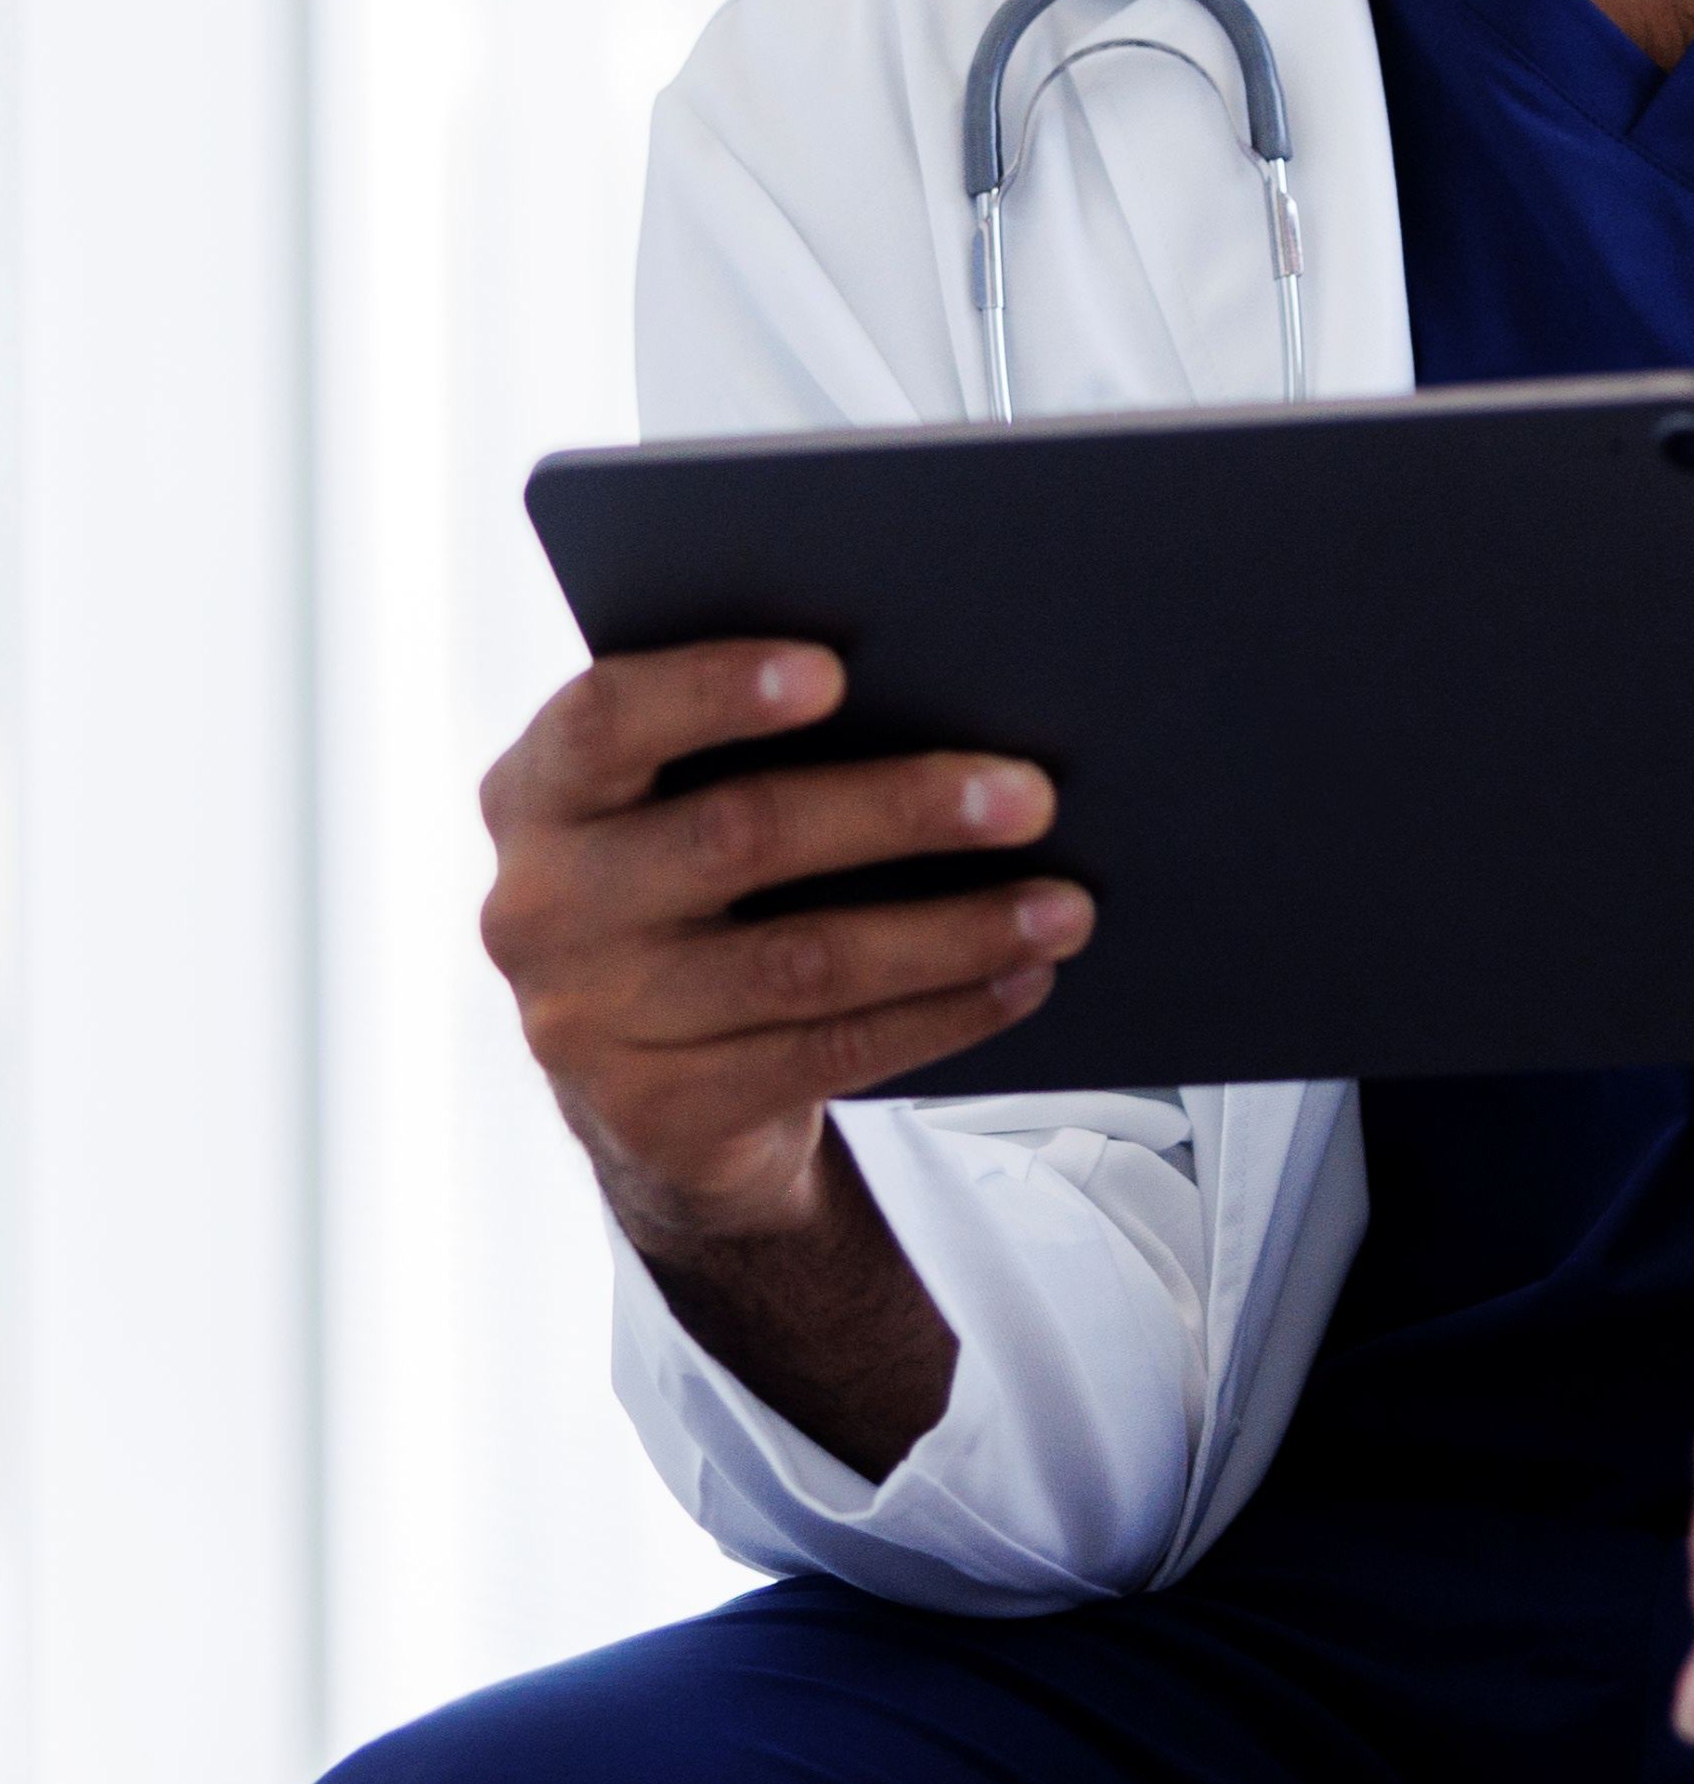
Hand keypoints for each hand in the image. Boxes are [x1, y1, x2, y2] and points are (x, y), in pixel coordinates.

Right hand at [479, 643, 1090, 1257]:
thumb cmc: (699, 891)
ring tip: (1065, 906)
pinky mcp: (655, 1113)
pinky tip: (1022, 978)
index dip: (713, 690)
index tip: (836, 670)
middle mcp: (539, 906)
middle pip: (736, 838)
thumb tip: (948, 693)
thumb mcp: (678, 809)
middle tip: (1032, 796)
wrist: (651, 1091)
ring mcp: (585, 1022)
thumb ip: (747, 751)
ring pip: (801, 962)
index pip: (604, 719)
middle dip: (899, 811)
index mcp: (539, 793)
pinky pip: (826, 1054)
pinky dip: (942, 1013)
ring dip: (953, 930)